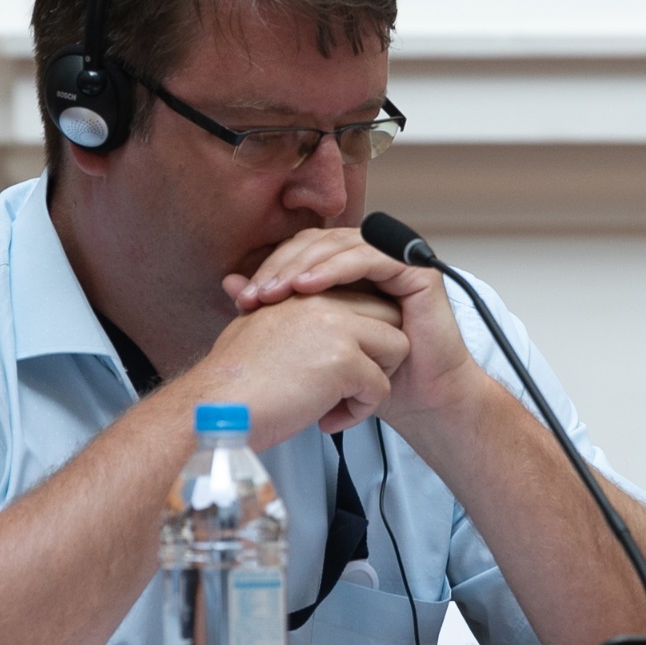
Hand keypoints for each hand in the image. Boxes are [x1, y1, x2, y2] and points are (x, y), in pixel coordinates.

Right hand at [178, 285, 405, 446]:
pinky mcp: (344, 362)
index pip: (367, 299)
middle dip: (381, 354)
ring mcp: (338, 329)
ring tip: (338, 403)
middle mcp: (326, 303)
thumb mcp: (251, 325)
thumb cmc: (233, 379)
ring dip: (375, 382)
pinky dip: (359, 412)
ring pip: (398, 348)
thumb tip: (248, 289)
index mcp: (307, 292)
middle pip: (392, 318)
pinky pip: (380, 388)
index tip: (351, 362)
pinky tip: (327, 420)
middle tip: (351, 384)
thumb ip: (274, 308)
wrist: (216, 407)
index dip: (367, 334)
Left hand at [226, 226, 495, 426]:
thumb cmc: (368, 375)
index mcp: (347, 267)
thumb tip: (229, 282)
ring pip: (341, 245)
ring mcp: (396, 261)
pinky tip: (310, 286)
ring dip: (304, 265)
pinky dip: (337, 268)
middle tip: (256, 294)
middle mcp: (371, 258)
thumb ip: (277, 307)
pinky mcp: (416, 271)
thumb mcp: (312, 341)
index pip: (302, 251)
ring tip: (278, 291)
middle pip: (318, 243)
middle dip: (282, 266)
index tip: (244, 300)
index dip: (271, 268)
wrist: (416, 401)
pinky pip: (371, 257)